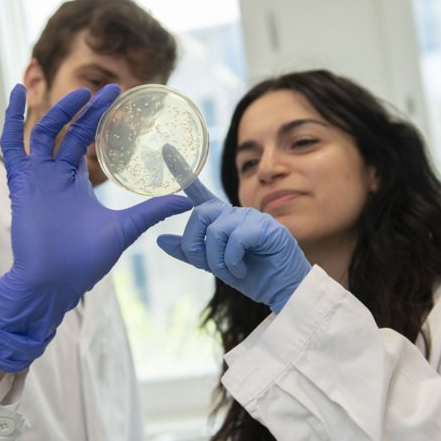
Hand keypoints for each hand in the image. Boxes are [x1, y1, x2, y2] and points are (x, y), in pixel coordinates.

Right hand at [0, 84, 191, 371]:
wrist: (55, 283)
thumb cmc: (84, 261)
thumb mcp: (125, 229)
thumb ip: (151, 211)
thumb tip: (188, 202)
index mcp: (75, 181)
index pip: (85, 138)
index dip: (98, 117)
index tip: (117, 96)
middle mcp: (54, 174)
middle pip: (69, 130)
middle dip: (87, 109)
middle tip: (110, 89)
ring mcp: (36, 177)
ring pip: (43, 132)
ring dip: (59, 110)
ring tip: (81, 93)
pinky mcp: (20, 184)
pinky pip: (10, 145)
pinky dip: (10, 119)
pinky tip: (14, 94)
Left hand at [157, 146, 310, 312]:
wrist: (280, 290)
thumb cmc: (251, 275)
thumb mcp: (213, 264)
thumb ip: (189, 251)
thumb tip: (160, 239)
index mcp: (221, 219)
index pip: (199, 193)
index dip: (183, 172)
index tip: (167, 150)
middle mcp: (234, 213)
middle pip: (200, 215)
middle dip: (196, 244)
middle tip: (209, 265)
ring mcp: (251, 217)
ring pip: (217, 230)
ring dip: (218, 259)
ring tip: (232, 270)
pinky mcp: (266, 227)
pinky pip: (236, 238)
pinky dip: (233, 260)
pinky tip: (242, 269)